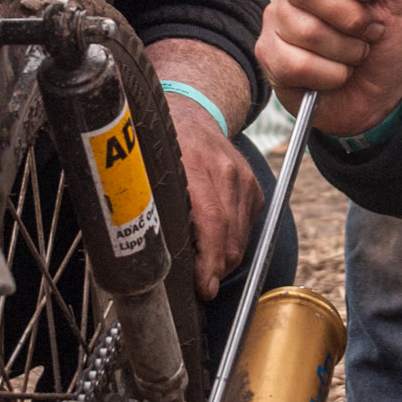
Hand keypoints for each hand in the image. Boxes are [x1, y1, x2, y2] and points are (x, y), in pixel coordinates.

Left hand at [166, 97, 263, 300]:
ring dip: (223, 260)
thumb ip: (151, 206)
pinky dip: (232, 242)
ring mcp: (243, 179)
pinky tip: (214, 240)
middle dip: (215, 270)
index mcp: (193, 165)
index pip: (212, 222)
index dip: (208, 261)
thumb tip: (149, 254)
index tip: (203, 287)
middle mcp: (224, 171)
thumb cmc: (163, 148)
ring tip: (204, 268)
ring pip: (239, 239)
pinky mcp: (254, 188)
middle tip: (200, 285)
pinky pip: (247, 229)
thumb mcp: (148, 170)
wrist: (193, 114)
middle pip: (228, 237)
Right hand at [258, 0, 401, 138]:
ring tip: (356, 55)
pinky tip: (337, 74)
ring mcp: (276, 20)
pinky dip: (331, 75)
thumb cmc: (385, 43)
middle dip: (351, 16)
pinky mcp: (269, 56)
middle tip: (370, 31)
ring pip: (306, 30)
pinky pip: (296, 63)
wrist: (380, 95)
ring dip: (347, 51)